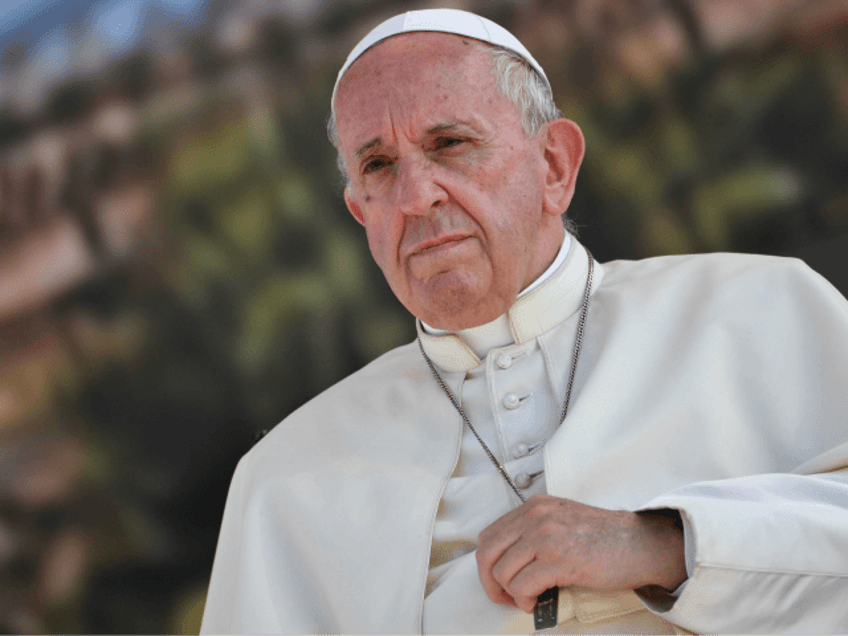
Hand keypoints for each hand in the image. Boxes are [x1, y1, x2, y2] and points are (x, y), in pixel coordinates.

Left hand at [475, 494, 686, 611]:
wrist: (640, 543)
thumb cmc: (604, 537)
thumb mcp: (561, 519)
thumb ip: (533, 531)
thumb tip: (508, 559)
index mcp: (533, 507)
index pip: (489, 536)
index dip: (487, 564)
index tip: (498, 580)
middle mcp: (535, 517)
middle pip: (487, 554)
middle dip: (489, 582)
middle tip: (503, 597)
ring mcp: (545, 537)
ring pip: (502, 572)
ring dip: (511, 594)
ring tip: (526, 600)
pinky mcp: (559, 560)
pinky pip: (522, 586)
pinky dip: (524, 601)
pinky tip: (536, 602)